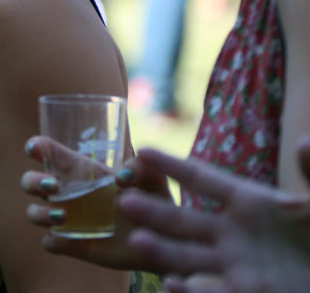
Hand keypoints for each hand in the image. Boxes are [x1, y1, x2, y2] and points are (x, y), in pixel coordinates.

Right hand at [21, 134, 171, 270]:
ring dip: (39, 212)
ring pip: (33, 212)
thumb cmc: (155, 200)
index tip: (35, 148)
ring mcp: (69, 220)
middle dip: (33, 181)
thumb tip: (122, 176)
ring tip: (62, 216)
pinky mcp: (75, 245)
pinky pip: (51, 243)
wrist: (166, 239)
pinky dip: (53, 242)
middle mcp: (69, 193)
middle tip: (53, 186)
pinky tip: (65, 241)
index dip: (36, 147)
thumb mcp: (154, 178)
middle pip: (30, 182)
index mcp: (81, 171)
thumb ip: (142, 167)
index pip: (50, 154)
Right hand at [118, 143, 309, 292]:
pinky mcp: (245, 291)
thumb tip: (305, 141)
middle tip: (125, 201)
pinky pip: (211, 291)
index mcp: (249, 201)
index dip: (172, 165)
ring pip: (187, 255)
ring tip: (137, 240)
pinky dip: (189, 290)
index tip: (141, 150)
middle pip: (184, 219)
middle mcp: (233, 231)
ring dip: (161, 248)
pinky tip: (172, 284)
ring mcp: (235, 263)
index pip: (202, 179)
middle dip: (153, 211)